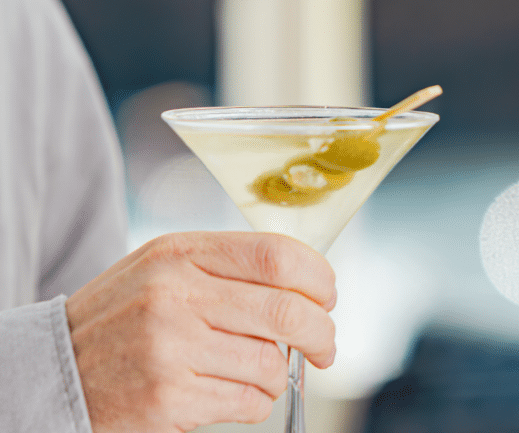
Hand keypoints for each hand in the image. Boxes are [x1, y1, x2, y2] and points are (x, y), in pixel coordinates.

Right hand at [66, 232, 336, 432]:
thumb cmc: (125, 316)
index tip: (327, 297)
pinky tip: (231, 391)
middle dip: (322, 333)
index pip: (277, 255)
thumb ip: (229, 268)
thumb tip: (308, 287)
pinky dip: (255, 401)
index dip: (318, 278)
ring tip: (259, 372)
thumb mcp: (166, 267)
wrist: (56, 368)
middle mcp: (175, 294)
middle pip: (287, 311)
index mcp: (181, 252)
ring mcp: (170, 347)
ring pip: (272, 363)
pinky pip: (248, 401)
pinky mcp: (168, 397)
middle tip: (325, 346)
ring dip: (280, 374)